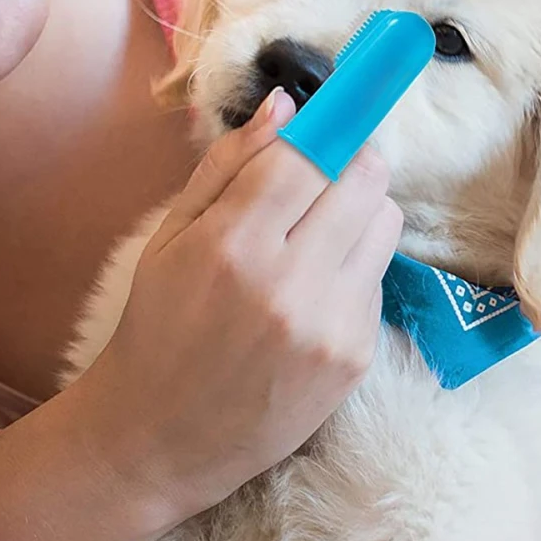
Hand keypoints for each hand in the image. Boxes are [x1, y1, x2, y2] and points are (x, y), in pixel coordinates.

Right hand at [81, 84, 403, 522]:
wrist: (162, 437)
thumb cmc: (156, 328)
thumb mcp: (168, 239)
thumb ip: (225, 166)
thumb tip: (283, 105)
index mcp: (230, 246)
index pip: (307, 155)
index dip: (327, 122)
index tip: (339, 103)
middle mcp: (289, 283)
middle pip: (363, 179)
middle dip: (349, 159)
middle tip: (323, 167)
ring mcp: (331, 325)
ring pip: (384, 222)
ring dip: (358, 209)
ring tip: (314, 232)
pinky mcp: (356, 358)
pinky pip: (377, 278)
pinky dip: (352, 266)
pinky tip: (310, 288)